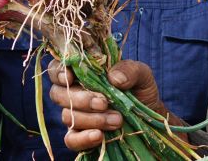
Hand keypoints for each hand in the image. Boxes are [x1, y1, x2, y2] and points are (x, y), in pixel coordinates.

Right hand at [48, 58, 173, 151]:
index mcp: (82, 72)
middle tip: (104, 102)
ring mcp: (75, 115)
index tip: (70, 77)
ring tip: (117, 119)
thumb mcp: (141, 74)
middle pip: (58, 94)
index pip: (58, 68)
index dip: (58, 72)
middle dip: (81, 99)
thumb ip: (129, 70)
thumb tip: (113, 78)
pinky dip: (83, 138)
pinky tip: (99, 136)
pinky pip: (71, 139)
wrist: (150, 117)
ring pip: (67, 116)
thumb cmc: (140, 91)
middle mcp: (73, 93)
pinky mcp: (80, 136)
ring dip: (92, 119)